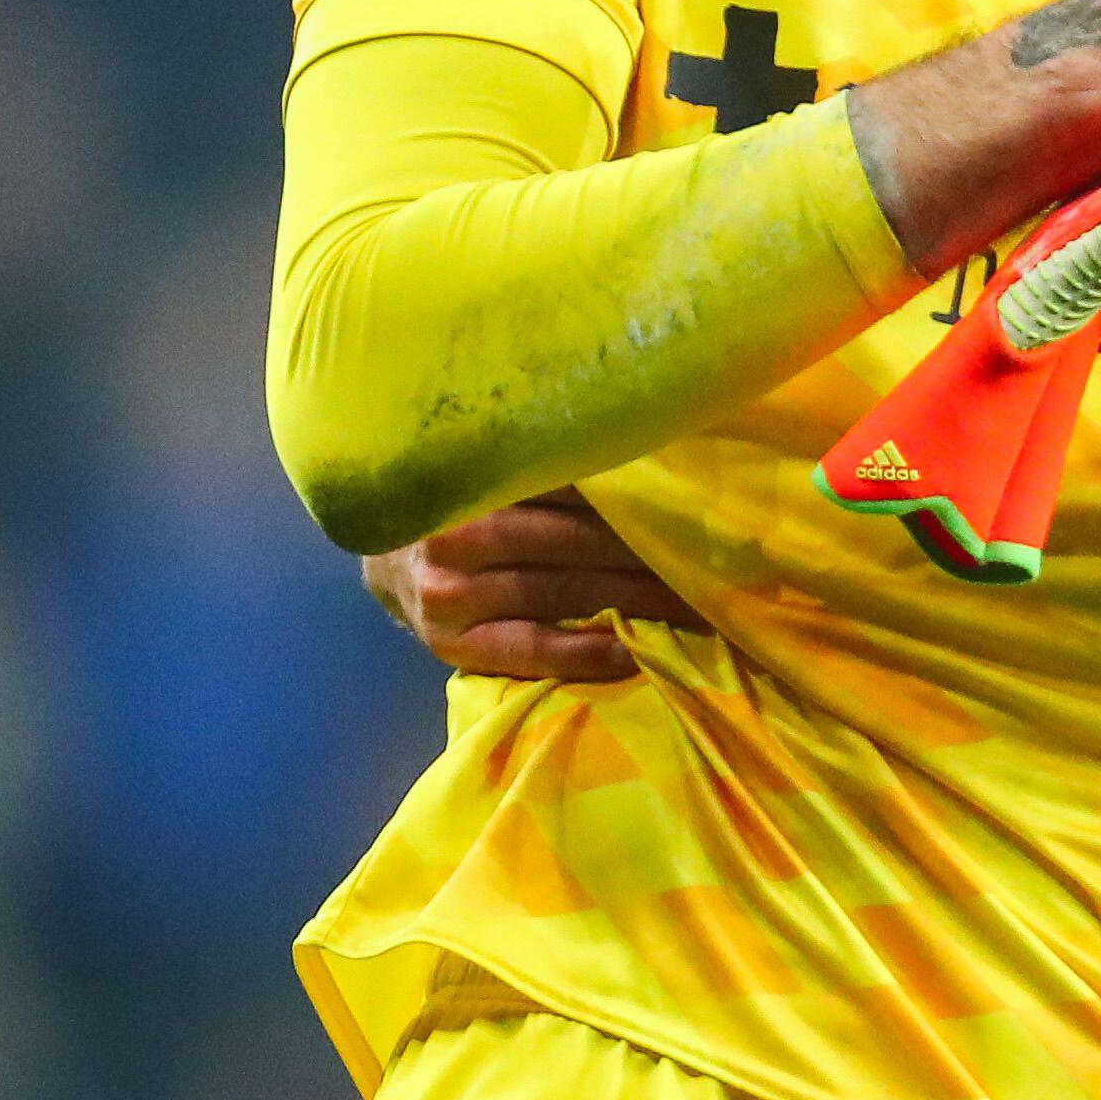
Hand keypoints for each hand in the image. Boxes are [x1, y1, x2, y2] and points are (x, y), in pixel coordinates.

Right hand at [359, 488, 705, 681]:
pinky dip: (589, 653)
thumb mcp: (497, 468)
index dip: (634, 493)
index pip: (568, 481)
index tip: (695, 499)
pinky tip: (638, 650)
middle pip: (571, 540)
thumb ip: (555, 460)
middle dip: (647, 549)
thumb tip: (660, 447)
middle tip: (713, 556)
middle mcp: (456, 533)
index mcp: (474, 474)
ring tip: (696, 604)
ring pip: (560, 594)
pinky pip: (532, 650)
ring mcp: (449, 594)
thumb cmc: (467, 505)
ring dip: (635, 601)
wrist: (387, 560)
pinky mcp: (451, 646)